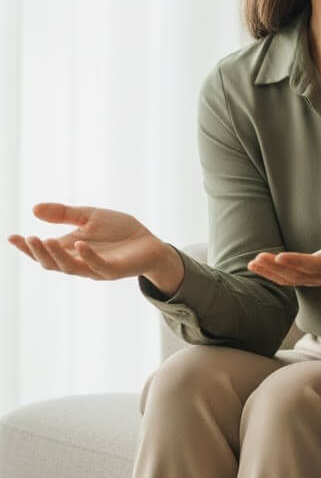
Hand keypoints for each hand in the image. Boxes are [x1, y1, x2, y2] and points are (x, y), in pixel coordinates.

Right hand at [7, 203, 179, 288]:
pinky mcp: (114, 269)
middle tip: (28, 238)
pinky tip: (80, 243)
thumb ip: (64, 214)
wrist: (150, 243)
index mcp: (70, 250)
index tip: (12, 237)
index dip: (27, 247)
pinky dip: (88, 255)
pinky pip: (98, 266)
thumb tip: (34, 208)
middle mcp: (79, 262)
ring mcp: (96, 268)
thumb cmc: (119, 231)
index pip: (44, 251)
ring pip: (70, 267)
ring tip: (45, 240)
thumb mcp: (90, 217)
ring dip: (57, 255)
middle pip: (52, 263)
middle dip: (38, 252)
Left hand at [248, 221, 320, 291]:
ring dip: (270, 272)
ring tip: (253, 263)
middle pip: (297, 274)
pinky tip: (257, 266)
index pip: (314, 264)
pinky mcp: (307, 277)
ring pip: (289, 279)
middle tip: (258, 258)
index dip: (296, 262)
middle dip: (276, 268)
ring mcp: (314, 278)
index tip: (279, 257)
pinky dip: (271, 274)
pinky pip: (286, 279)